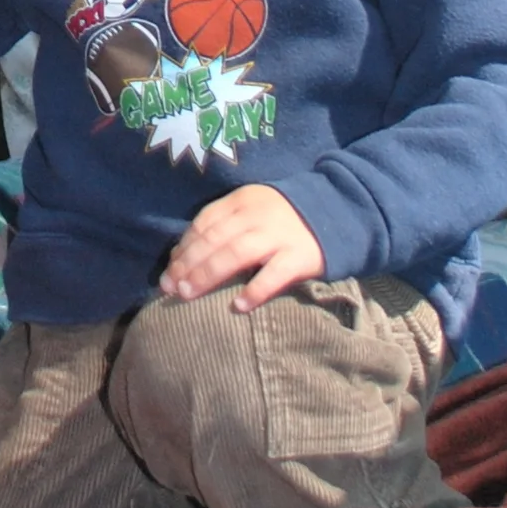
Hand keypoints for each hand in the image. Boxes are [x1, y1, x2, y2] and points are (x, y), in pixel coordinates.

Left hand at [159, 184, 325, 308]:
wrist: (336, 211)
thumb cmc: (284, 217)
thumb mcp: (252, 209)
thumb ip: (225, 225)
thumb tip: (186, 255)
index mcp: (241, 201)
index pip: (205, 223)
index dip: (184, 247)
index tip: (169, 270)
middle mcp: (257, 215)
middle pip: (215, 239)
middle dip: (188, 264)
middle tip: (170, 288)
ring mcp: (279, 235)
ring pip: (236, 253)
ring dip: (208, 274)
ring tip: (188, 295)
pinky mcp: (299, 255)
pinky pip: (273, 274)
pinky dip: (254, 290)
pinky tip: (238, 306)